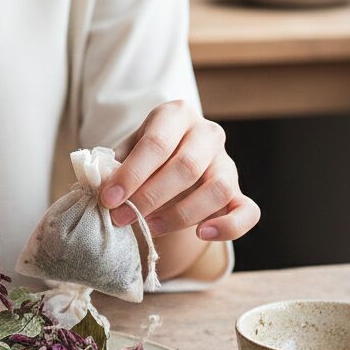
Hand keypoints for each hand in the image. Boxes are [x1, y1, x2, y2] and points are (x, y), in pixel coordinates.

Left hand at [100, 101, 259, 241]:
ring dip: (180, 215)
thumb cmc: (142, 157)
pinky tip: (201, 234)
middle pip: (186, 166)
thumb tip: (100, 187)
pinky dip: (228, 227)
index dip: (131, 174)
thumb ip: (114, 165)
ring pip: (217, 189)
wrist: (167, 164)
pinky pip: (248, 212)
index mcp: (176, 115)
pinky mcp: (239, 192)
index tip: (108, 199)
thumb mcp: (125, 151)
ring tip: (149, 228)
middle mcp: (207, 133)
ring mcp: (227, 163)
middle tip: (121, 218)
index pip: (157, 143)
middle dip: (150, 197)